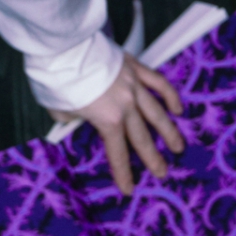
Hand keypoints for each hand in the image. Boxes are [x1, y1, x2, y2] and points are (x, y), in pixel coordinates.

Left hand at [48, 53, 184, 195]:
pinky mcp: (134, 67)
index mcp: (108, 119)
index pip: (118, 152)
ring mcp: (133, 85)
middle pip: (142, 137)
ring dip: (169, 132)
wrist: (63, 46)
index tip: (129, 189)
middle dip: (152, 158)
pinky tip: (177, 108)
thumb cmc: (57, 79)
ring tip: (178, 146)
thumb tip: (79, 118)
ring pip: (157, 113)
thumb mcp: (58, 111)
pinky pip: (157, 82)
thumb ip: (73, 120)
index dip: (123, 173)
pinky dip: (169, 96)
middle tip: (161, 172)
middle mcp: (126, 105)